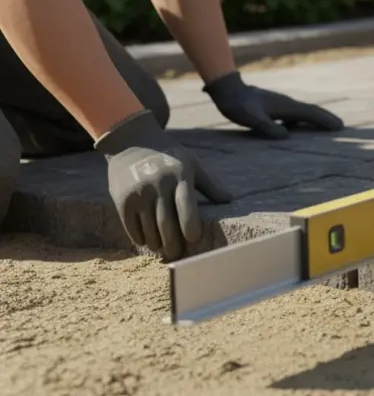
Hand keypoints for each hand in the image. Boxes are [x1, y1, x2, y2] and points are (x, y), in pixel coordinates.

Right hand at [95, 110, 232, 260]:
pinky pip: (131, 226)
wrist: (131, 142)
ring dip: (157, 243)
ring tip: (163, 248)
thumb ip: (209, 184)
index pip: (186, 206)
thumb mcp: (191, 163)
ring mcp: (139, 193)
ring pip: (148, 228)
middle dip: (173, 243)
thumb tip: (229, 200)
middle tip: (178, 254)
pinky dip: (140, 237)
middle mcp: (158, 185)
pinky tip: (147, 241)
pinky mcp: (122, 200)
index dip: (190, 225)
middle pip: (166, 223)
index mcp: (180, 176)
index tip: (194, 239)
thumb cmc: (168, 155)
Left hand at [203, 70, 343, 139]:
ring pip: (302, 112)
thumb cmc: (238, 106)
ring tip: (325, 126)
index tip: (339, 126)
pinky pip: (292, 114)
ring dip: (315, 118)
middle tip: (340, 126)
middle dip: (325, 118)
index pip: (310, 114)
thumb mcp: (252, 119)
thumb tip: (286, 136)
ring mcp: (280, 104)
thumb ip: (268, 127)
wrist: (227, 90)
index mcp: (285, 107)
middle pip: (310, 111)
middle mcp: (286, 104)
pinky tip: (296, 127)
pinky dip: (301, 120)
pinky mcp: (273, 106)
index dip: (325, 120)